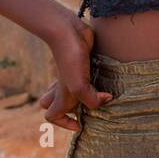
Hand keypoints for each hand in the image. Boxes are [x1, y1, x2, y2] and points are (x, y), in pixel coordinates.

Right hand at [41, 16, 111, 131]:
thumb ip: (91, 99)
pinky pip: (85, 75)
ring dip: (81, 95)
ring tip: (96, 95)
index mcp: (60, 95)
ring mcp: (73, 75)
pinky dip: (94, 79)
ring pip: (69, 89)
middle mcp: (64, 87)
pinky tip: (106, 77)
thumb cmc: (70, 60)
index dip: (64, 124)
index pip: (52, 116)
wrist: (69, 32)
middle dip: (68, 109)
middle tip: (86, 109)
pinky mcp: (83, 63)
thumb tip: (106, 100)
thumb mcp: (79, 85)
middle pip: (55, 103)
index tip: (80, 125)